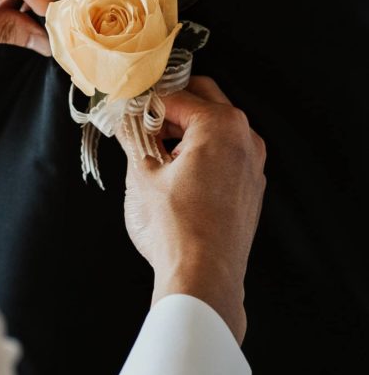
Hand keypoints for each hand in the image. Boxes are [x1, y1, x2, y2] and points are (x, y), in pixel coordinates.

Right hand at [117, 77, 265, 342]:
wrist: (204, 279)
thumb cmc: (175, 228)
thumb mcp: (142, 175)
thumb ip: (133, 136)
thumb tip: (122, 116)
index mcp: (220, 125)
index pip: (175, 95)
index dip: (145, 100)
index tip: (126, 106)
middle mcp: (245, 137)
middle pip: (204, 98)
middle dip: (170, 104)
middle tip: (140, 118)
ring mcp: (253, 162)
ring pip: (217, 125)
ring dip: (187, 125)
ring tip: (154, 144)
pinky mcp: (251, 185)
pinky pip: (226, 150)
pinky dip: (202, 147)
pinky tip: (175, 166)